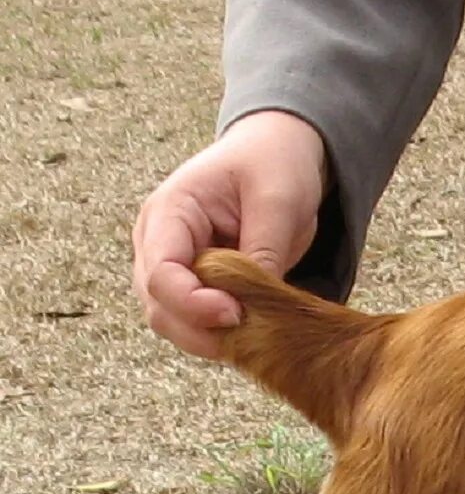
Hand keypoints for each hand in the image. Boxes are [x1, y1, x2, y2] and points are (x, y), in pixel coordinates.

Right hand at [132, 110, 327, 357]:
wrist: (277, 154)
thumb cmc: (275, 166)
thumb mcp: (278, 199)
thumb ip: (263, 250)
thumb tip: (253, 305)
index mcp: (169, 212)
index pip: (160, 273)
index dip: (193, 304)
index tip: (238, 314)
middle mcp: (157, 242)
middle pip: (159, 307)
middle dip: (201, 331)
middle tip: (254, 339)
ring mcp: (170, 265)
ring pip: (173, 322)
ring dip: (211, 339)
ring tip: (258, 339)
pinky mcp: (193, 283)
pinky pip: (196, 321)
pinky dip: (221, 335)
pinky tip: (255, 335)